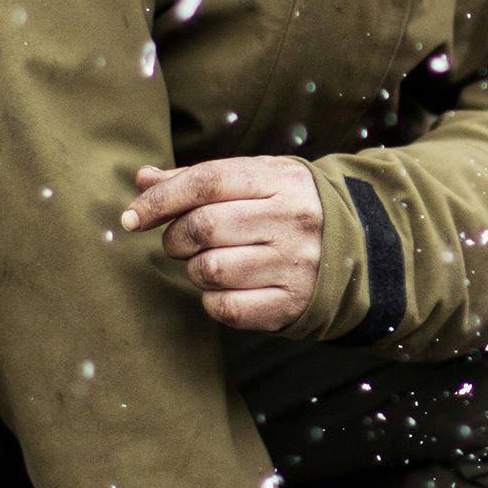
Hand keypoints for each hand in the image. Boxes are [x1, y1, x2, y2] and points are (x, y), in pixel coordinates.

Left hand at [121, 156, 322, 332]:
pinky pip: (225, 308)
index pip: (206, 183)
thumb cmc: (285, 209)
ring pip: (209, 270)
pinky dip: (212, 300)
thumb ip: (195, 180)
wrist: (355, 250)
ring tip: (210, 262)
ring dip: (194, 269)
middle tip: (181, 242)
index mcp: (280, 180)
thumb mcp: (254, 180)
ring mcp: (295, 264)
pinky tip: (226, 288)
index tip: (133, 217)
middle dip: (175, 238)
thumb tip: (142, 179)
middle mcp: (292, 220)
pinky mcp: (291, 304)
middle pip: (202, 227)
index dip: (160, 199)